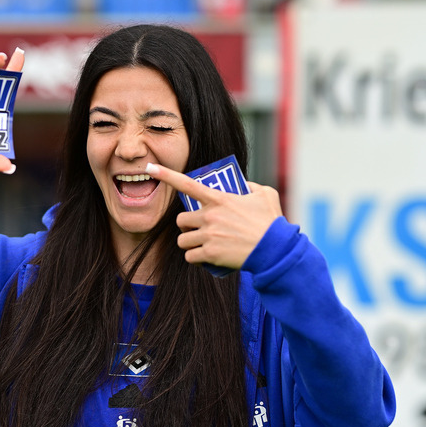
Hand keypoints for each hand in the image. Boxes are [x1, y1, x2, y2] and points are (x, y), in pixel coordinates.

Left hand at [146, 162, 283, 269]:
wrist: (275, 250)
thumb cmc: (271, 222)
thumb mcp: (265, 194)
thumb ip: (251, 186)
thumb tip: (242, 186)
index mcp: (219, 198)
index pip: (186, 184)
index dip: (166, 175)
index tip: (150, 168)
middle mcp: (210, 216)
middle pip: (181, 220)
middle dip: (186, 226)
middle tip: (197, 229)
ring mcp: (208, 235)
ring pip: (183, 240)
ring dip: (189, 243)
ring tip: (201, 245)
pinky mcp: (210, 254)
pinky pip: (190, 257)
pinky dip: (195, 258)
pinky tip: (204, 258)